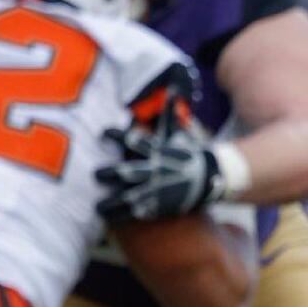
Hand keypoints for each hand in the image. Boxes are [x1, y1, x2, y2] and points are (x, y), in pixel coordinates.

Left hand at [96, 93, 223, 221]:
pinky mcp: (158, 206)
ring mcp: (156, 191)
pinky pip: (135, 213)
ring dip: (110, 202)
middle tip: (96, 174)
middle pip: (126, 172)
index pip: (134, 141)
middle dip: (109, 173)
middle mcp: (155, 171)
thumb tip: (170, 88)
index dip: (117, 136)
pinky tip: (106, 217)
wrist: (211, 179)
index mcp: (158, 151)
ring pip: (128, 198)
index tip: (103, 133)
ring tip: (96, 207)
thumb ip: (169, 114)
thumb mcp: (180, 134)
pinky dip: (120, 216)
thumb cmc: (191, 154)